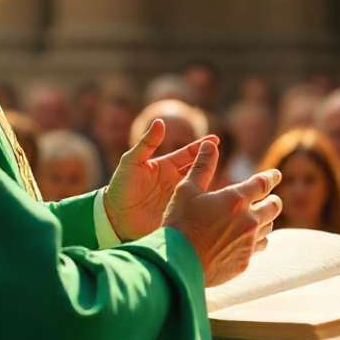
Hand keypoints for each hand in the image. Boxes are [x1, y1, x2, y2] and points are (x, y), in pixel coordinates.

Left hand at [102, 119, 216, 240]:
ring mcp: (178, 197)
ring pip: (200, 187)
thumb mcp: (131, 162)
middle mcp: (175, 180)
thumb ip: (147, 143)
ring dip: (212, 183)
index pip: (189, 153)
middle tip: (222, 155)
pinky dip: (205, 204)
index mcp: (167, 166)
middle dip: (211, 161)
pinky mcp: (179, 213)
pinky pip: (195, 208)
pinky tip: (217, 203)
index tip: (216, 140)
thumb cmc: (120, 187)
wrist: (114, 217)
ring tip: (225, 177)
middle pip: (198, 168)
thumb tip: (160, 121)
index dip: (202, 146)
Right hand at [162, 140, 282, 286]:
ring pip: (269, 228)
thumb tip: (209, 144)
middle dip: (273, 200)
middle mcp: (248, 221)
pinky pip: (258, 247)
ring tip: (256, 219)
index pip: (263, 183)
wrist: (177, 264)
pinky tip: (246, 241)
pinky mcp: (244, 261)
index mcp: (236, 200)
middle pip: (274, 206)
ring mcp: (248, 243)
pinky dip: (255, 241)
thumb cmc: (179, 224)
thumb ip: (202, 167)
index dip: (271, 177)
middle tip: (270, 199)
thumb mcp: (186, 190)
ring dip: (265, 221)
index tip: (275, 175)